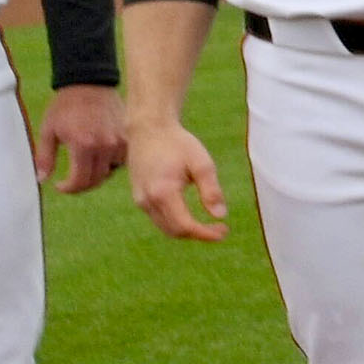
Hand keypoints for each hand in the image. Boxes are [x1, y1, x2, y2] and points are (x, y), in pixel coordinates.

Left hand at [33, 83, 126, 194]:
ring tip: (86, 169)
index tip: (60, 186)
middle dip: (81, 185)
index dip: (69, 189)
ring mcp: (118, 142)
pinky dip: (111, 164)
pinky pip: (122, 160)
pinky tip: (101, 158)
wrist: (88, 82)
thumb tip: (42, 179)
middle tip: (72, 182)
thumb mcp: (49, 130)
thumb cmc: (66, 105)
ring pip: (111, 172)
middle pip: (96, 180)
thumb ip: (44, 157)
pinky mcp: (127, 137)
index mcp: (83, 145)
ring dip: (97, 175)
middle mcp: (104, 146)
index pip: (80, 181)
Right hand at [127, 118, 227, 240]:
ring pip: (165, 228)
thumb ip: (211, 190)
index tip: (224, 232)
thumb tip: (220, 216)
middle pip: (175, 231)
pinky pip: (158, 219)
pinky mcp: (139, 198)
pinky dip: (176, 223)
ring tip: (208, 225)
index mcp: (163, 192)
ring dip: (187, 231)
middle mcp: (147, 200)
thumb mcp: (201, 162)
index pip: (185, 226)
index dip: (206, 234)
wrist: (149, 129)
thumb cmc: (177, 143)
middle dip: (199, 234)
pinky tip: (191, 215)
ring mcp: (140, 200)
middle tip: (221, 229)